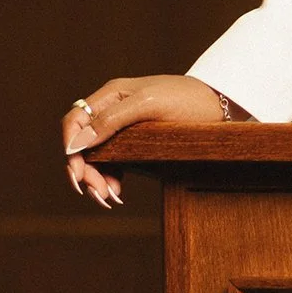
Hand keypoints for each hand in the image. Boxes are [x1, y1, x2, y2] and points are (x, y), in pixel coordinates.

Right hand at [61, 73, 232, 207]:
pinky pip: (113, 162)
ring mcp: (123, 127)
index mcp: (111, 95)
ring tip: (109, 197)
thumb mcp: (149, 105)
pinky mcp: (136, 142)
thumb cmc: (187, 99)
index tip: (77, 173)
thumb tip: (78, 141)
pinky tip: (117, 192)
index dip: (70, 147)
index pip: (74, 120)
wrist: (221, 106)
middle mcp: (112, 110)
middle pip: (82, 143)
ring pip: (96, 156)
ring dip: (97, 178)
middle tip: (99, 193)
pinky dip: (110, 178)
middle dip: (85, 169)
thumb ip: (112, 120)